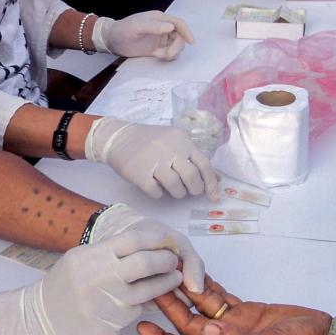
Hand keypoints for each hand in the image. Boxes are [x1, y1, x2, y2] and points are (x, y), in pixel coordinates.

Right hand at [0, 229, 182, 334]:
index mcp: (93, 256)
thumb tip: (149, 243)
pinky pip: (139, 309)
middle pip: (147, 262)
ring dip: (167, 283)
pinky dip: (147, 302)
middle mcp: (101, 277)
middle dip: (166, 260)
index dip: (156, 238)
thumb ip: (111, 250)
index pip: (134, 239)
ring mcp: (108, 302)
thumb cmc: (65, 283)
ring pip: (150, 290)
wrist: (43, 316)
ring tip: (174, 277)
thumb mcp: (81, 256)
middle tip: (173, 260)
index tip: (167, 240)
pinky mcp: (113, 322)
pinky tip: (149, 297)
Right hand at [85, 119, 220, 203]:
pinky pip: (156, 192)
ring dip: (178, 193)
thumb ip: (195, 159)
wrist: (118, 138)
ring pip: (176, 186)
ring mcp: (154, 161)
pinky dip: (159, 194)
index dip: (211, 183)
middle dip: (194, 189)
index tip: (214, 197)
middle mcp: (170, 149)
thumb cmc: (151, 142)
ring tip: (173, 189)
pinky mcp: (139, 173)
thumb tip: (217, 179)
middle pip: (191, 177)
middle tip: (189, 191)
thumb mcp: (175, 143)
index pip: (204, 164)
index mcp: (182, 140)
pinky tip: (156, 187)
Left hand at [91, 11, 193, 60]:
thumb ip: (154, 26)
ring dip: (171, 52)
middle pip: (179, 37)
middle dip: (176, 47)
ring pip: (176, 46)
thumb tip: (171, 27)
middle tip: (166, 54)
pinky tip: (156, 56)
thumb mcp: (136, 26)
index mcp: (159, 19)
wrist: (111, 40)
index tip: (191, 42)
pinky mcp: (157, 49)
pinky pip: (169, 53)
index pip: (179, 23)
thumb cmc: (122, 30)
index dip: (187, 32)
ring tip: (158, 55)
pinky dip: (167, 56)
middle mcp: (162, 28)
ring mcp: (160, 39)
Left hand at [138, 282, 331, 334]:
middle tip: (152, 284)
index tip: (142, 327)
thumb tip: (209, 331)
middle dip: (169, 306)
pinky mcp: (246, 312)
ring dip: (186, 291)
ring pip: (202, 308)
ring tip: (169, 271)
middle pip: (189, 324)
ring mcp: (236, 325)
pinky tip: (195, 271)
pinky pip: (220, 297)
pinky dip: (207, 284)